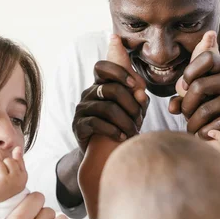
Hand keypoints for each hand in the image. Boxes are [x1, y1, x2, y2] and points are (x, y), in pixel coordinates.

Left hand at [0, 147, 27, 202]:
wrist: (12, 202)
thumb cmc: (16, 184)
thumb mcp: (22, 173)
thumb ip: (19, 160)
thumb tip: (17, 148)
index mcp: (16, 176)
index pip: (8, 160)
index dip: (8, 164)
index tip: (10, 171)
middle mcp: (7, 181)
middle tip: (2, 175)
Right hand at [73, 35, 147, 151]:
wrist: (101, 151)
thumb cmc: (120, 125)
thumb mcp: (132, 110)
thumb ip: (139, 99)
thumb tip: (141, 93)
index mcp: (100, 84)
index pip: (102, 67)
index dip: (118, 72)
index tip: (135, 85)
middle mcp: (89, 93)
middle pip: (111, 89)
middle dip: (131, 105)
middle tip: (140, 119)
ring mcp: (82, 108)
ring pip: (107, 108)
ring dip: (125, 122)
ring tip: (133, 132)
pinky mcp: (78, 125)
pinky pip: (97, 123)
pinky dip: (114, 131)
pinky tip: (122, 137)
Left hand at [169, 32, 219, 138]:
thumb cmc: (215, 108)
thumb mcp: (200, 96)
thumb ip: (183, 96)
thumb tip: (172, 107)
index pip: (207, 58)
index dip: (190, 72)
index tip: (185, 87)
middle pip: (199, 86)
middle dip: (187, 105)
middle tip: (186, 114)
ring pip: (206, 110)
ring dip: (193, 123)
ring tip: (191, 127)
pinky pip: (217, 124)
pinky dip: (204, 132)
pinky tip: (202, 134)